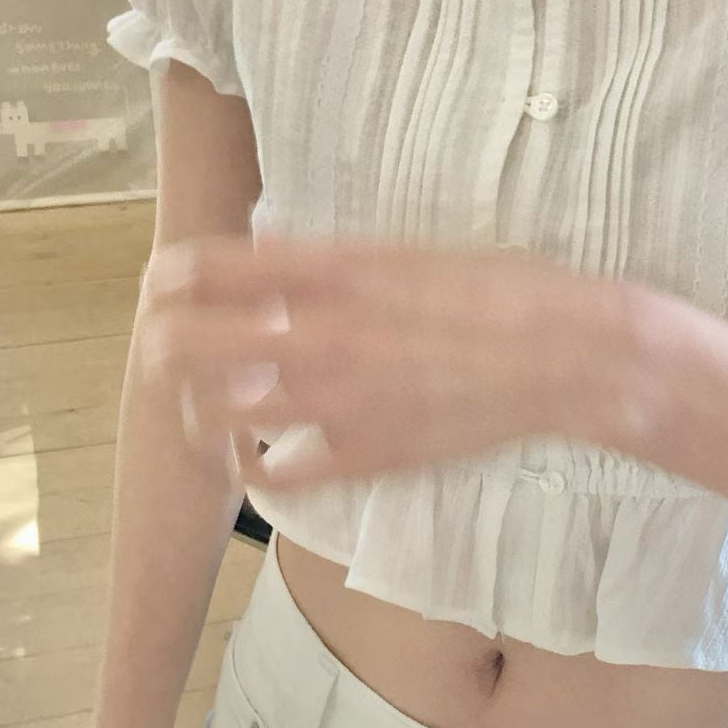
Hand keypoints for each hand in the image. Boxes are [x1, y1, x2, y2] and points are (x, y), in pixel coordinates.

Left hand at [139, 232, 635, 490]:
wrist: (566, 354)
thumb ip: (328, 262)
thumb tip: (264, 263)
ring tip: (208, 409)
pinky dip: (255, 468)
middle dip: (161, 347)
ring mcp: (337, 401)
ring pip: (213, 416)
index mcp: (331, 270)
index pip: (200, 268)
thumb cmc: (500, 290)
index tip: (165, 288)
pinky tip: (261, 456)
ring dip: (197, 411)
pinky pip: (274, 476)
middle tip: (170, 352)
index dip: (165, 280)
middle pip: (181, 344)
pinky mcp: (363, 456)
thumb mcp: (404, 250)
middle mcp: (319, 332)